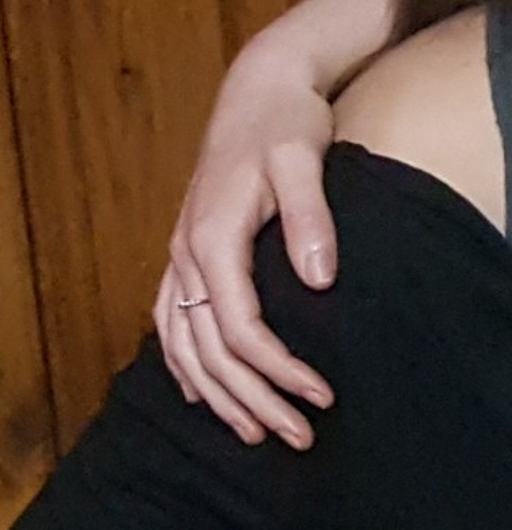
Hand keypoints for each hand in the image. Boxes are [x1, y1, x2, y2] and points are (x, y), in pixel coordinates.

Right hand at [155, 54, 342, 448]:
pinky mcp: (188, 254)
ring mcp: (182, 255)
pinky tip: (203, 396)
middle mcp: (188, 254)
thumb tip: (319, 279)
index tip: (321, 397)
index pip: (239, 327)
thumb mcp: (304, 161)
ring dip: (218, 394)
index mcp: (215, 237)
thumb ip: (312, 218)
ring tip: (258, 433)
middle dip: (252, 399)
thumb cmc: (287, 125)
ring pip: (183, 344)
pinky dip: (184, 364)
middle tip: (299, 438)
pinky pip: (172, 322)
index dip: (278, 369)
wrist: (260, 91)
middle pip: (209, 350)